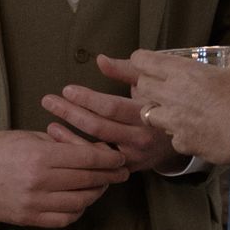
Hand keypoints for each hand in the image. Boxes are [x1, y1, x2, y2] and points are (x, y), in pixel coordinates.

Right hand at [0, 126, 128, 229]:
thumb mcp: (30, 137)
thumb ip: (62, 144)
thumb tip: (94, 149)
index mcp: (41, 157)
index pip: (87, 159)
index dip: (109, 159)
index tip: (119, 158)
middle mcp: (40, 182)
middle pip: (87, 180)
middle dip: (108, 176)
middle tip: (119, 173)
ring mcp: (34, 203)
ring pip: (80, 202)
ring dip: (95, 194)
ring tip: (101, 185)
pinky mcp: (28, 218)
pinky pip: (64, 219)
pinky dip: (78, 210)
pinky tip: (81, 201)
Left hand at [42, 75, 187, 174]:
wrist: (180, 135)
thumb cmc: (160, 102)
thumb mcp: (147, 82)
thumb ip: (124, 70)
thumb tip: (100, 60)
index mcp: (147, 114)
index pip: (112, 108)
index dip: (87, 99)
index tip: (66, 89)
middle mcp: (141, 138)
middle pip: (99, 128)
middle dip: (71, 113)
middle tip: (48, 101)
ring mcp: (134, 157)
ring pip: (95, 151)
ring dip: (69, 137)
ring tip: (49, 125)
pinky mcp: (127, 169)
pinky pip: (98, 164)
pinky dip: (78, 152)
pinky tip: (62, 140)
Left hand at [114, 49, 229, 170]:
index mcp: (183, 71)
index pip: (143, 60)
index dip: (141, 60)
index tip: (145, 62)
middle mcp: (172, 94)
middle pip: (141, 87)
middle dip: (147, 86)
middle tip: (159, 87)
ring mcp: (174, 121)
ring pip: (147, 114)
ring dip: (157, 112)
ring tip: (172, 112)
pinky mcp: (181, 142)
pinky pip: (172, 138)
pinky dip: (179, 135)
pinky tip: (192, 133)